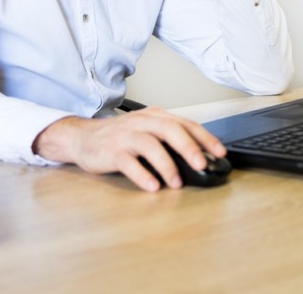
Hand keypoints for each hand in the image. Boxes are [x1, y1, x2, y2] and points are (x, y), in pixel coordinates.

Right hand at [32, 107, 226, 190]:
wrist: (82, 137)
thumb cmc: (119, 137)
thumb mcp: (146, 131)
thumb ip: (169, 140)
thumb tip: (200, 158)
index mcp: (154, 116)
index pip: (184, 123)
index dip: (204, 137)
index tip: (219, 152)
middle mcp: (141, 123)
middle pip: (169, 129)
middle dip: (189, 147)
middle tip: (202, 165)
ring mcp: (125, 136)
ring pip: (150, 144)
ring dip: (167, 164)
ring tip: (176, 182)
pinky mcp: (110, 152)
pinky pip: (128, 162)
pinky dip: (142, 174)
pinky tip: (152, 186)